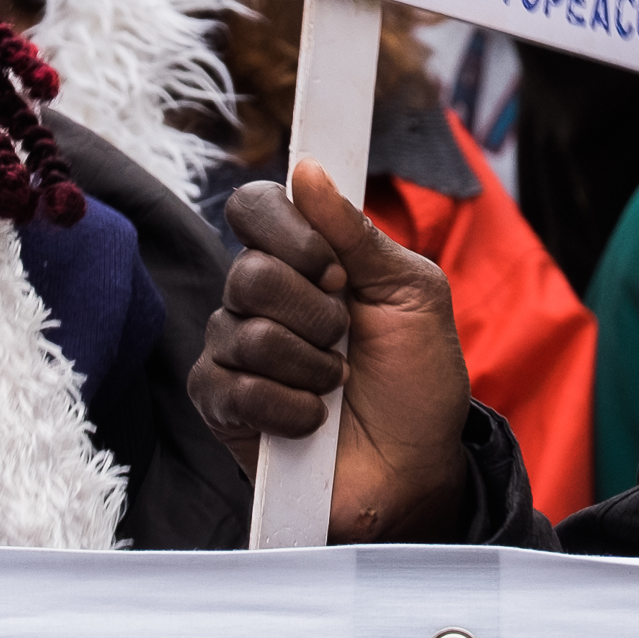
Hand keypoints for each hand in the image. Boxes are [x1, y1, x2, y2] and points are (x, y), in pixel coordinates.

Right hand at [188, 159, 474, 542]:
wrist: (418, 469)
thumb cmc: (417, 380)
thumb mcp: (412, 294)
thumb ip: (359, 234)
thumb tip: (307, 169)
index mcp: (304, 258)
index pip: (255, 206)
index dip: (288, 230)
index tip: (336, 269)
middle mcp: (259, 296)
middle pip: (249, 270)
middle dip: (314, 312)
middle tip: (346, 339)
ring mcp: (234, 349)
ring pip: (243, 331)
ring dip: (309, 365)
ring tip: (336, 385)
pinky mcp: (220, 405)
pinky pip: (234, 387)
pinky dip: (288, 406)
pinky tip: (312, 420)